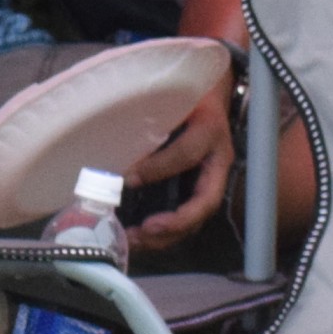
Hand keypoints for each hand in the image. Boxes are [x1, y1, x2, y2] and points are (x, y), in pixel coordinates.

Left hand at [122, 91, 238, 252]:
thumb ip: (152, 115)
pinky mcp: (199, 190)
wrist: (208, 93)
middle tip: (143, 231)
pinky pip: (187, 217)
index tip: (128, 178)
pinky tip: (139, 236)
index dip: (159, 168)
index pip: (187, 154)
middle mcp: (217, 163)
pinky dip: (165, 232)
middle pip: (204, 202)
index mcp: (210, 133)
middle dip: (174, 223)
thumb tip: (115, 141)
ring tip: (135, 240)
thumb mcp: (172, 96)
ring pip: (197, 218)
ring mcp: (211, 180)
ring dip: (167, 235)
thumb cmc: (186, 93)